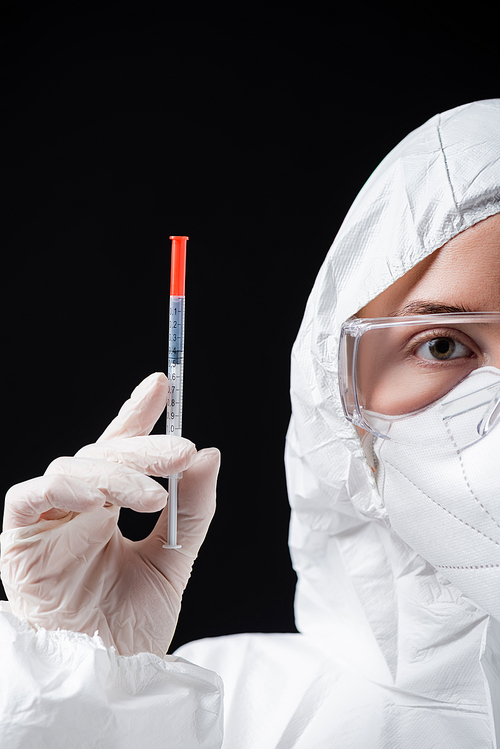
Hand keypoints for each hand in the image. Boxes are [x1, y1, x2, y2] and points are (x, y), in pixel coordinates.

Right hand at [0, 373, 219, 656]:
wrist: (106, 680)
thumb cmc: (131, 627)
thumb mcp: (174, 561)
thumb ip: (192, 509)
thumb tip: (211, 456)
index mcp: (107, 508)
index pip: (120, 451)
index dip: (137, 415)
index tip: (162, 384)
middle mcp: (76, 507)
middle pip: (103, 454)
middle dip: (145, 446)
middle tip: (185, 449)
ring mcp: (46, 521)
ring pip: (73, 467)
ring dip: (117, 473)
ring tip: (155, 495)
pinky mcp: (18, 540)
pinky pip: (32, 497)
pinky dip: (71, 489)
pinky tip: (106, 504)